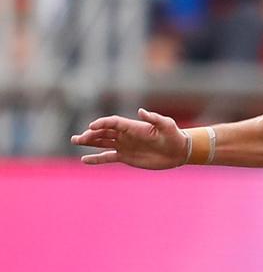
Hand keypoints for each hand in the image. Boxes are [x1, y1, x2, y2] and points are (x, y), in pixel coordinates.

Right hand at [71, 108, 186, 168]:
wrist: (178, 151)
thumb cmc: (173, 135)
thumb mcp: (166, 125)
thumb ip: (154, 118)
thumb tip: (141, 111)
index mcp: (133, 126)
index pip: (113, 122)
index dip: (102, 124)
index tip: (92, 127)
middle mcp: (125, 135)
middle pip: (103, 132)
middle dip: (90, 134)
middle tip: (78, 138)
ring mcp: (124, 146)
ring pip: (102, 142)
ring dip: (89, 142)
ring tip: (75, 141)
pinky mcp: (126, 157)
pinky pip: (108, 157)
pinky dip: (97, 159)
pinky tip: (85, 160)